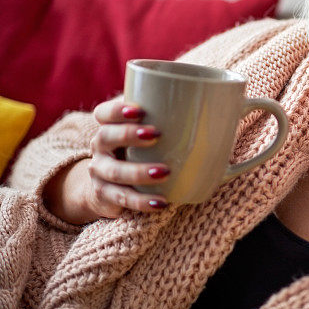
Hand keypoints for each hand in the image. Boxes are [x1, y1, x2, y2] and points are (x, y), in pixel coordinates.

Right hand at [44, 100, 171, 223]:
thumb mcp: (146, 135)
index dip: (117, 111)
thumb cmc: (139, 152)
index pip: (103, 114)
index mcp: (109, 127)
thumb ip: (163, 119)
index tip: (139, 110)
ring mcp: (100, 173)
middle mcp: (100, 148)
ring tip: (164, 172)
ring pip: (114, 171)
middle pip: (105, 137)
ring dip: (139, 171)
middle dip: (128, 134)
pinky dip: (142, 201)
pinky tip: (160, 202)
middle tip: (156, 135)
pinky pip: (122, 199)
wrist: (109, 189)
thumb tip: (208, 106)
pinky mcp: (106, 196)